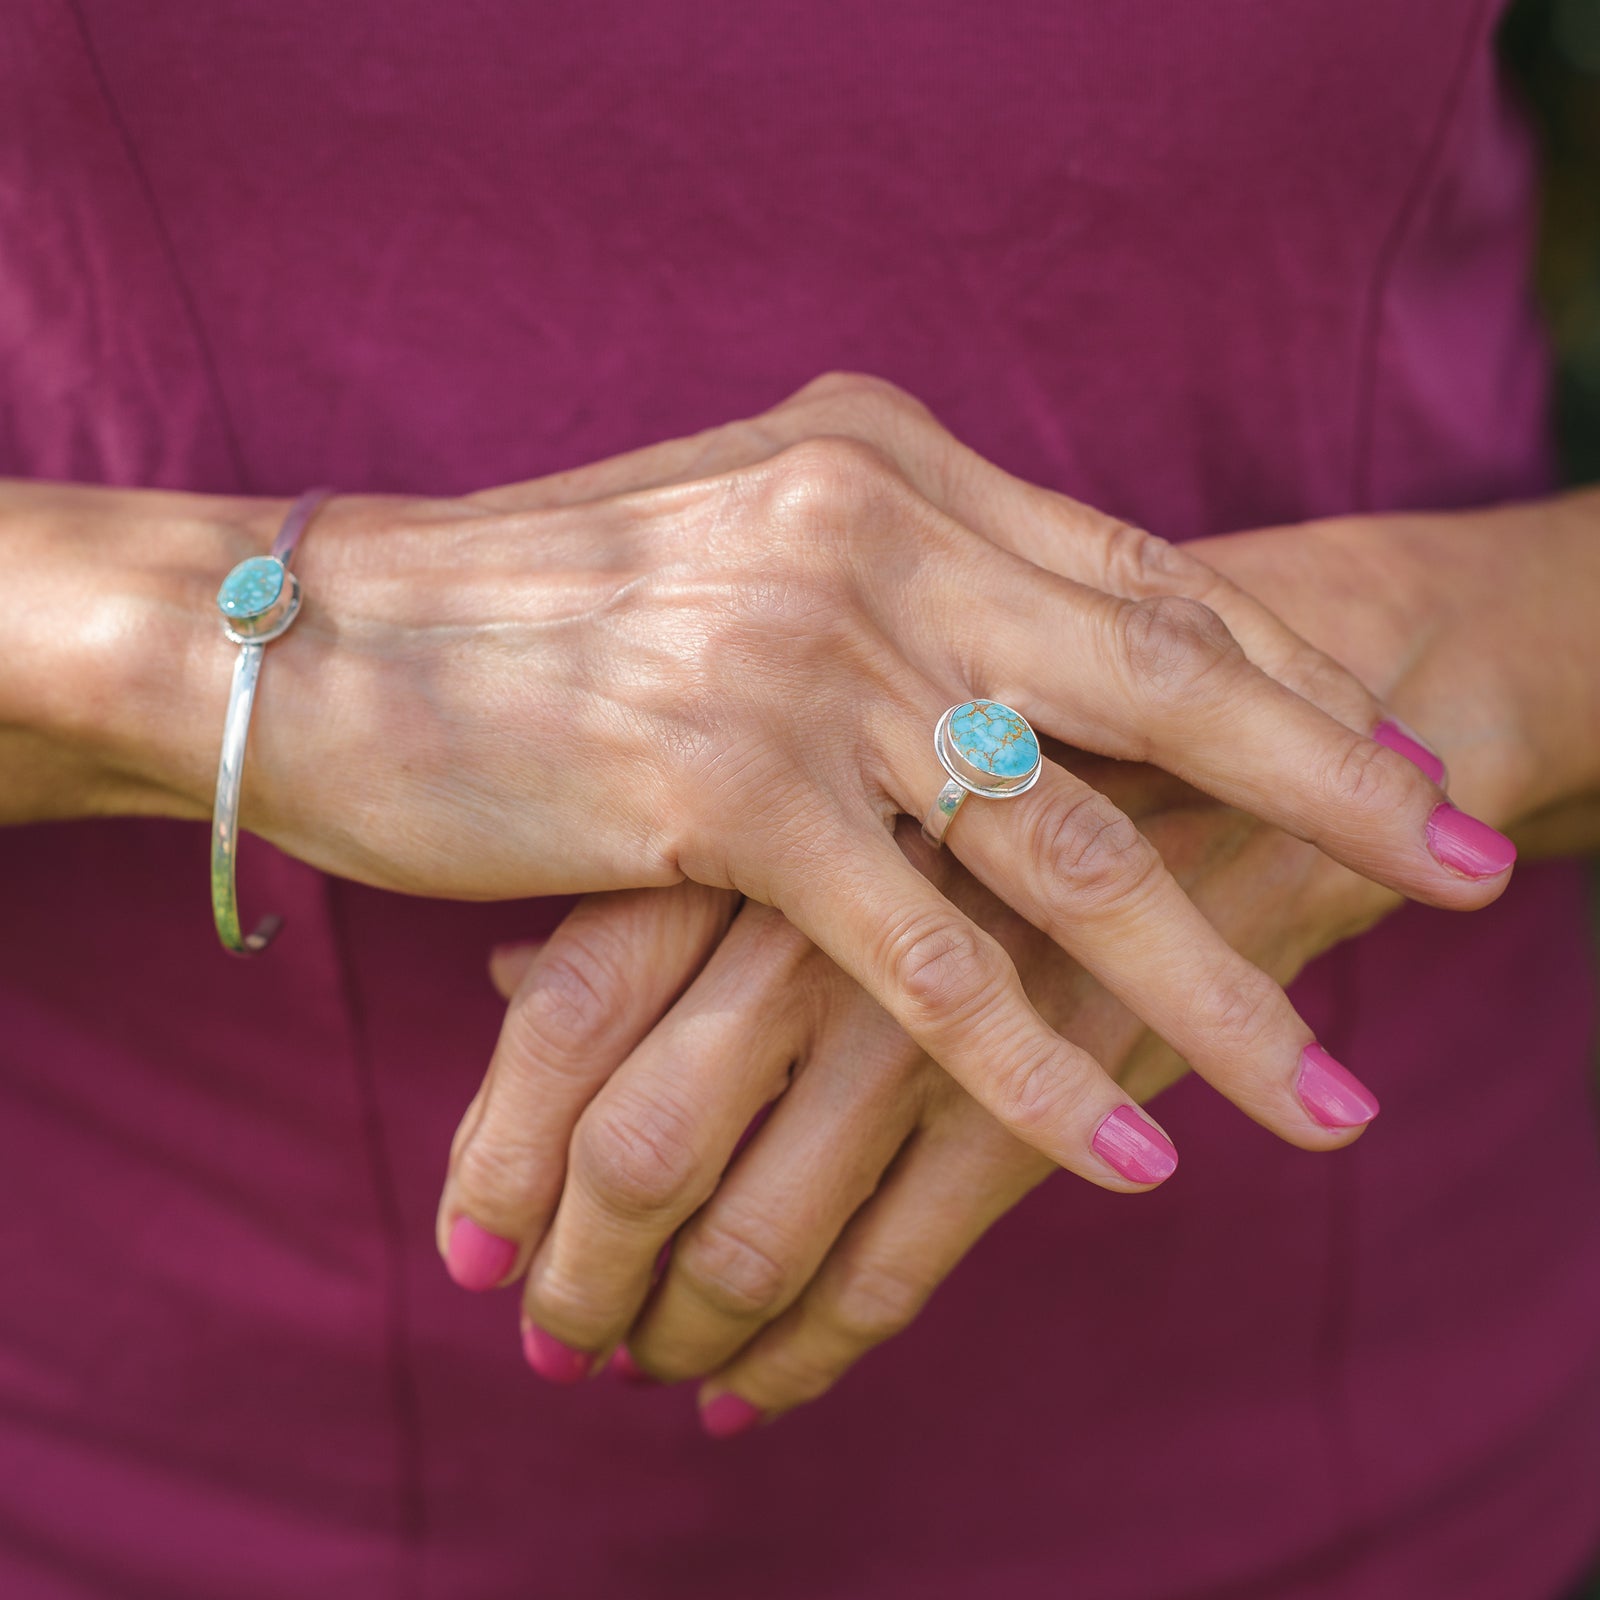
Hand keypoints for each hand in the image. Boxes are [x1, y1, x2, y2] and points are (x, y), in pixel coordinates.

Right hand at [440, 486, 1595, 1426]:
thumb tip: (1019, 670)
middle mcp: (871, 533)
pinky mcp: (719, 791)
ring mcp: (801, 661)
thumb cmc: (536, 602)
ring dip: (1219, 982)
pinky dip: (1035, 1068)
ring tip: (1336, 1093)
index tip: (1384, 755)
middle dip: (1329, 791)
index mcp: (888, 458)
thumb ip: (895, 582)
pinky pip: (924, 959)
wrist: (322, 636)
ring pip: (1071, 845)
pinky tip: (1137, 1157)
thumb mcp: (744, 544)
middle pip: (1163, 679)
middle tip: (1457, 874)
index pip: (1137, 574)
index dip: (1276, 676)